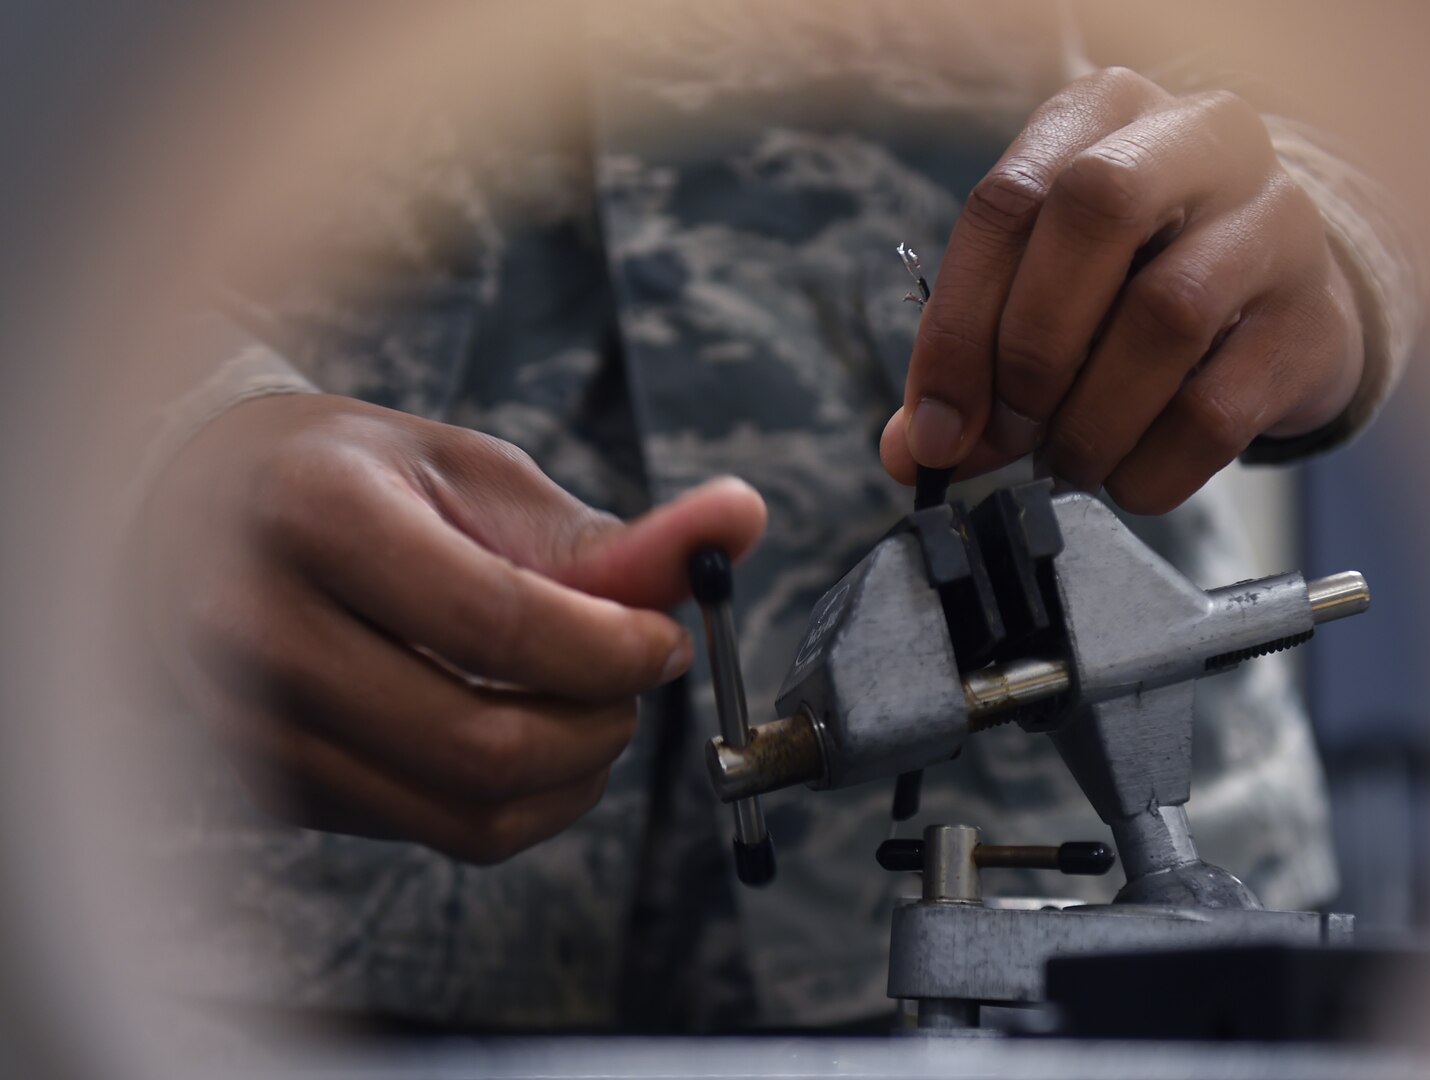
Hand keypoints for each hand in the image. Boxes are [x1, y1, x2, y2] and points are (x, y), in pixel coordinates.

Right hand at [134, 394, 765, 862]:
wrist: (183, 520)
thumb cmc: (343, 481)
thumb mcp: (466, 474)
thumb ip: (600, 530)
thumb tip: (742, 523)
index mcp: (317, 518)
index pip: (497, 623)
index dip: (613, 649)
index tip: (667, 639)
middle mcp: (262, 632)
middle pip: (483, 745)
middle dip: (604, 723)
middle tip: (636, 675)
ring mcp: (253, 726)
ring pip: (465, 812)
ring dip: (574, 773)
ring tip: (588, 702)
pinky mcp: (275, 788)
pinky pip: (434, 831)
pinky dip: (520, 803)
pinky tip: (527, 734)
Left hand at [880, 67, 1362, 512]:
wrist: (1286, 300)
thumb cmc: (1138, 281)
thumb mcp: (1047, 287)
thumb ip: (972, 356)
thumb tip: (913, 449)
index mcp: (1105, 113)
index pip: (1009, 199)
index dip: (957, 325)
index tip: (936, 425)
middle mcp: (1200, 141)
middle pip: (1097, 211)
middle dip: (1031, 347)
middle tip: (1010, 433)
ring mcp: (1274, 223)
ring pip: (1166, 314)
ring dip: (1090, 420)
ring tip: (1066, 462)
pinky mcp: (1314, 319)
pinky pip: (1220, 408)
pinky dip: (1152, 465)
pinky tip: (1128, 479)